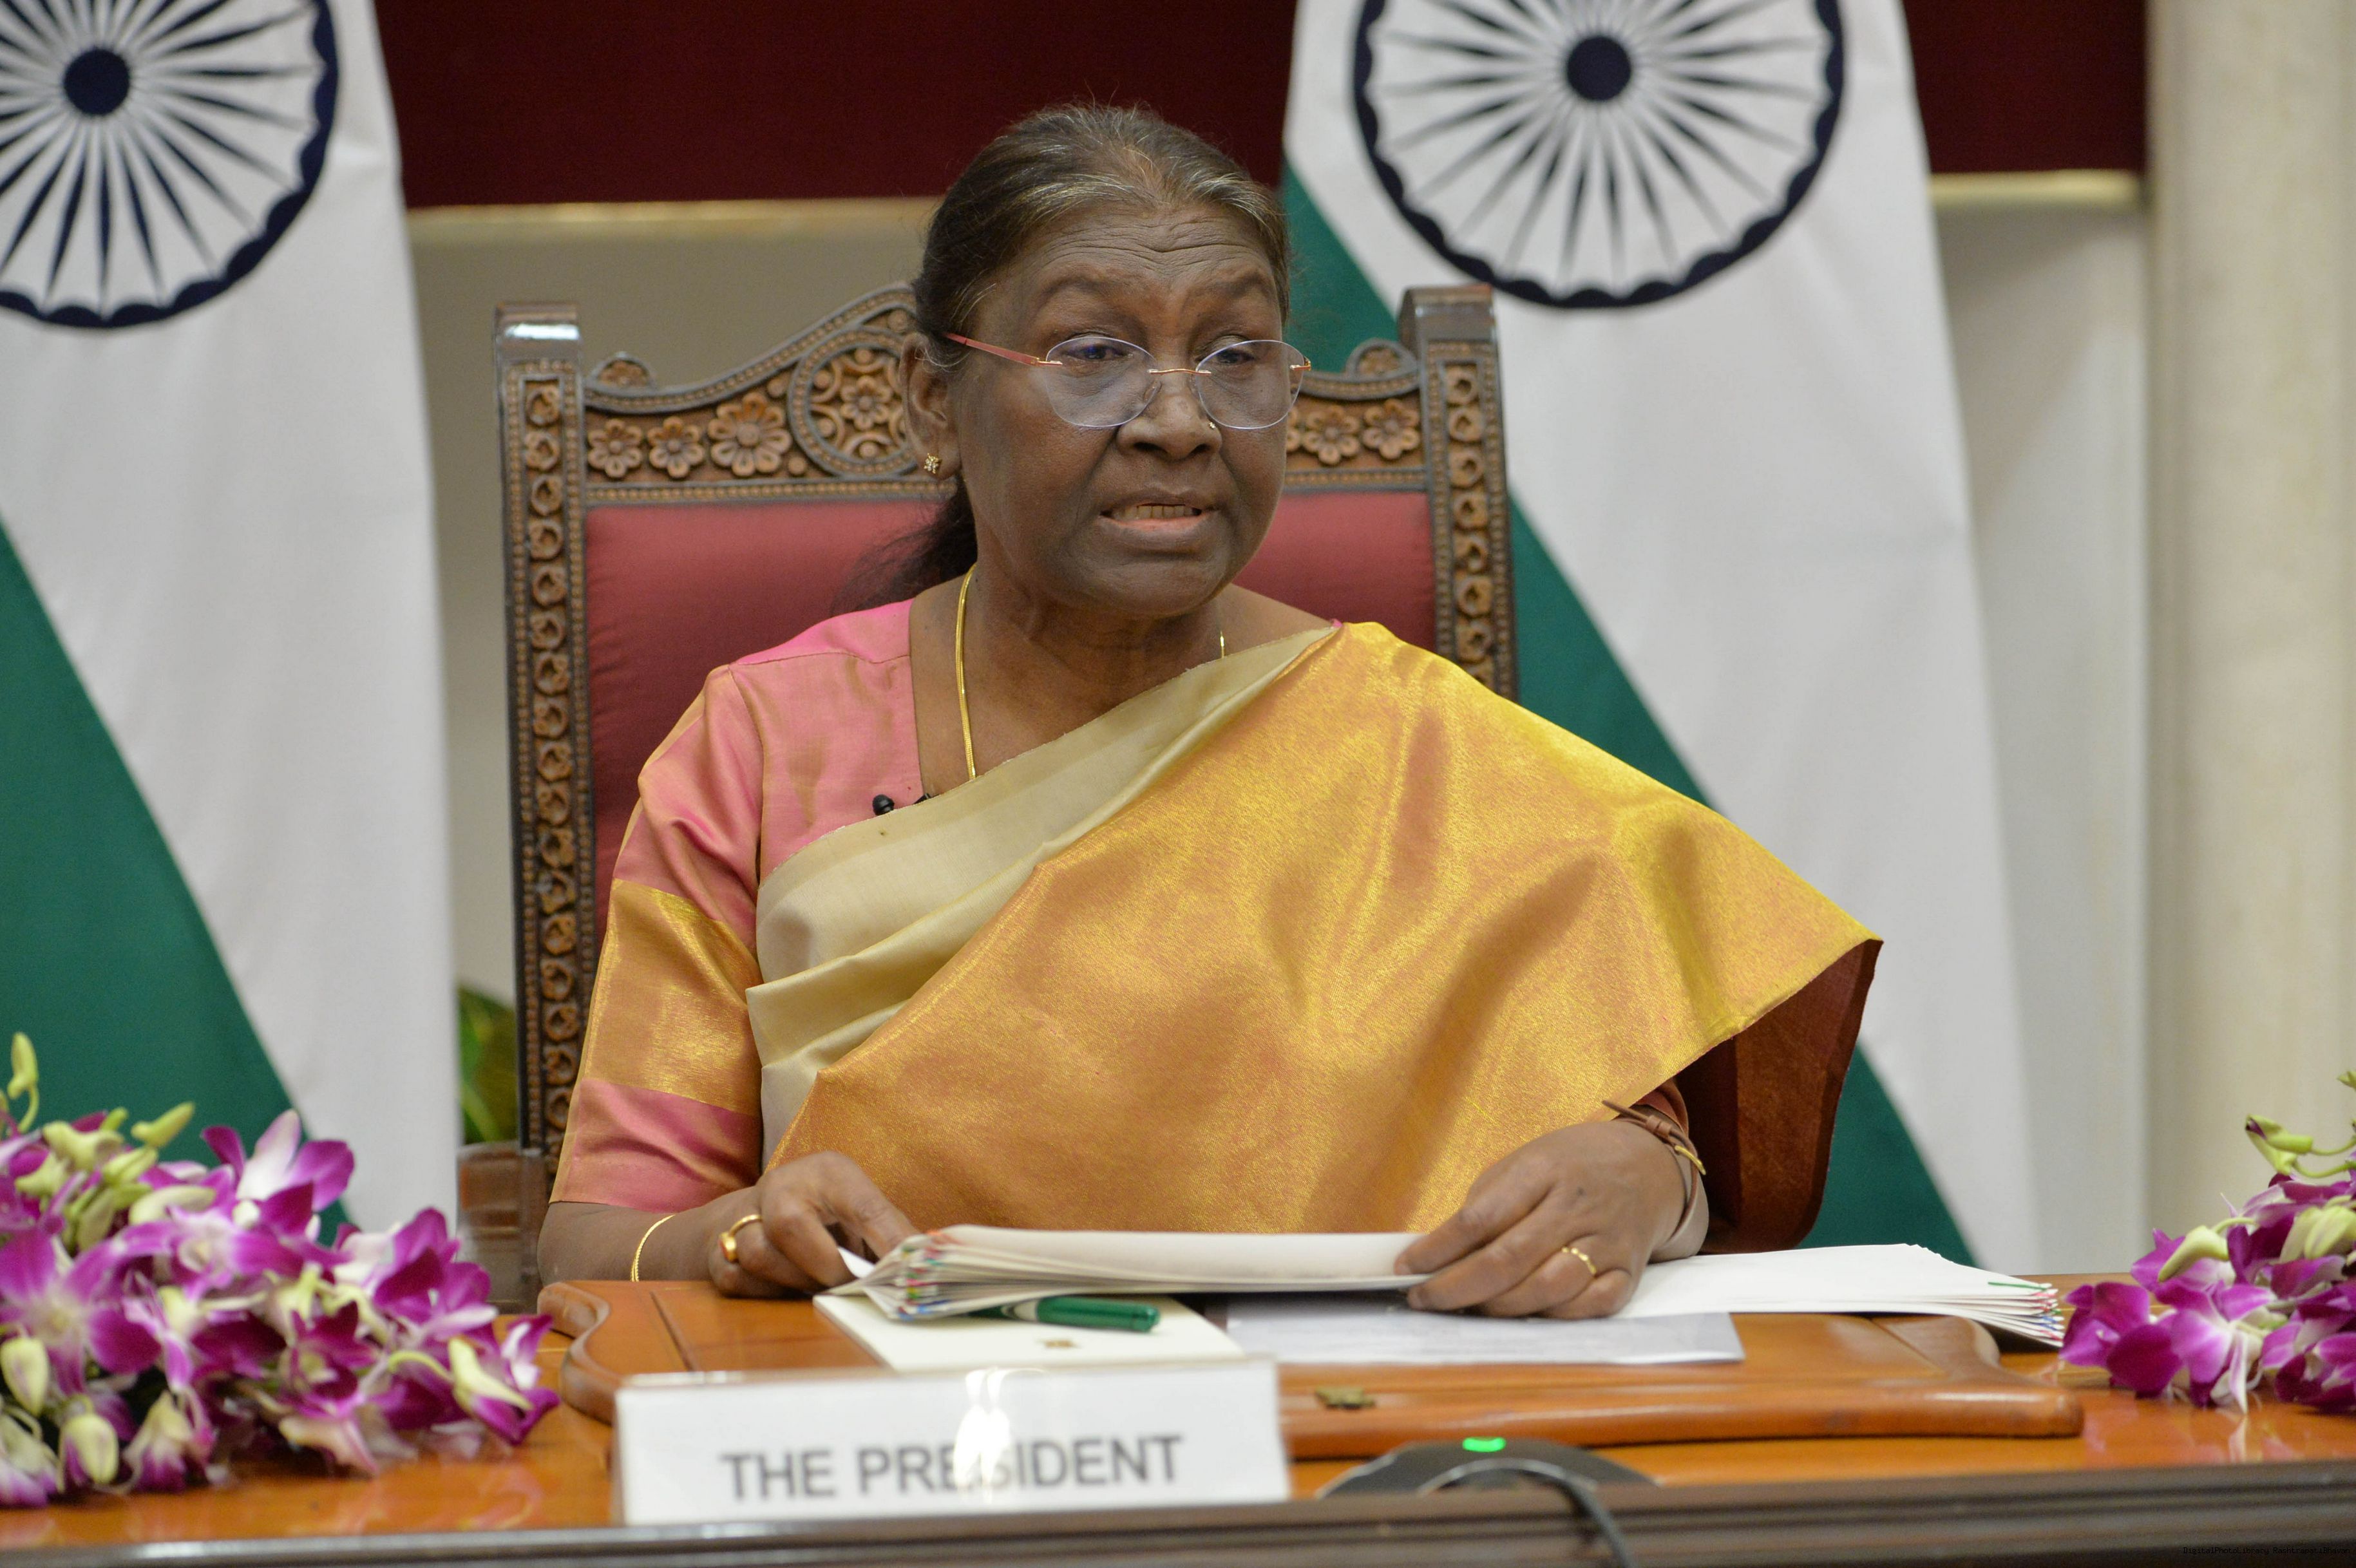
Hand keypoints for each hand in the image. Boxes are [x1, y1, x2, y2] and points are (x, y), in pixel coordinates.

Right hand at [708, 1152, 914, 1297]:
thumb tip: (927, 1263)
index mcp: (830, 1172)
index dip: (889, 1244)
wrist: (754, 1216)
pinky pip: (741, 1279)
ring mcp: (745, 1215)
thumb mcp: (859, 1213)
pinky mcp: (721, 1249)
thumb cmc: (824, 1219)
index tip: (908, 1274)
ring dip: (796, 1282)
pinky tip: (787, 1286)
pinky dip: (770, 1292)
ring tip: (817, 1285)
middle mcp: (783, 1185)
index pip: (864, 1206)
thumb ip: (888, 1236)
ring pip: (760, 1254)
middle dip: (826, 1268)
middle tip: (849, 1284)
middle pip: (790, 1226)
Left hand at [1395, 1121, 1684, 1318]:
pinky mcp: (1629, 1273)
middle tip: (1424, 1300)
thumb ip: (1486, 1206)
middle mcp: (1577, 1206)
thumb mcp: (1524, 1163)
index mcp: (1543, 1170)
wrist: (1649, 1167)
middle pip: (1509, 1259)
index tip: (1405, 1268)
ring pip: (1547, 1289)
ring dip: (1499, 1308)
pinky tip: (1525, 1315)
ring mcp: (1607, 1242)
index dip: (1437, 1249)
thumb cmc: (1571, 1166)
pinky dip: (1552, 1318)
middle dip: (1456, 1288)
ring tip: (1468, 1309)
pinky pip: (1588, 1308)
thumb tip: (1439, 1255)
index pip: (1480, 1217)